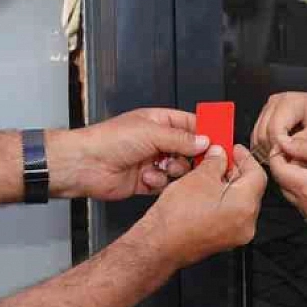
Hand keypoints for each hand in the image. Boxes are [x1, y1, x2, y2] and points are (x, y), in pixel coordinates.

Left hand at [51, 109, 207, 200]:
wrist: (86, 164)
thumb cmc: (110, 140)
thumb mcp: (151, 132)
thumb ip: (181, 138)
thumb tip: (204, 141)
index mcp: (158, 122)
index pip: (190, 124)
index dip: (205, 132)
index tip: (220, 141)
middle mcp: (156, 141)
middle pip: (187, 150)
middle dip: (191, 157)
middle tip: (194, 161)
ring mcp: (151, 161)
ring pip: (178, 169)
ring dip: (173, 171)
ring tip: (162, 168)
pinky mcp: (146, 181)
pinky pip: (164, 184)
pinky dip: (158, 183)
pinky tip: (147, 178)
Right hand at [136, 145, 266, 268]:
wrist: (160, 243)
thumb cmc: (177, 217)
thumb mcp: (198, 177)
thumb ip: (215, 162)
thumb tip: (220, 155)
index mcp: (245, 206)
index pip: (257, 174)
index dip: (245, 157)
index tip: (234, 149)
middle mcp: (246, 224)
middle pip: (250, 189)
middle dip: (235, 170)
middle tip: (220, 158)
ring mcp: (236, 234)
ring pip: (239, 202)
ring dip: (227, 185)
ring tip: (209, 174)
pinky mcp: (224, 240)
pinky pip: (230, 214)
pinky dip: (222, 200)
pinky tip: (206, 192)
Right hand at [249, 91, 306, 164]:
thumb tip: (288, 152)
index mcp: (290, 102)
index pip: (274, 130)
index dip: (282, 149)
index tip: (294, 160)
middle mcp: (276, 102)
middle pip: (263, 134)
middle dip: (276, 151)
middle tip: (294, 160)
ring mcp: (269, 108)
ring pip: (258, 137)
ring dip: (271, 150)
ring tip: (290, 156)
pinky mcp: (266, 116)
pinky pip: (258, 138)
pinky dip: (268, 148)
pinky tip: (284, 151)